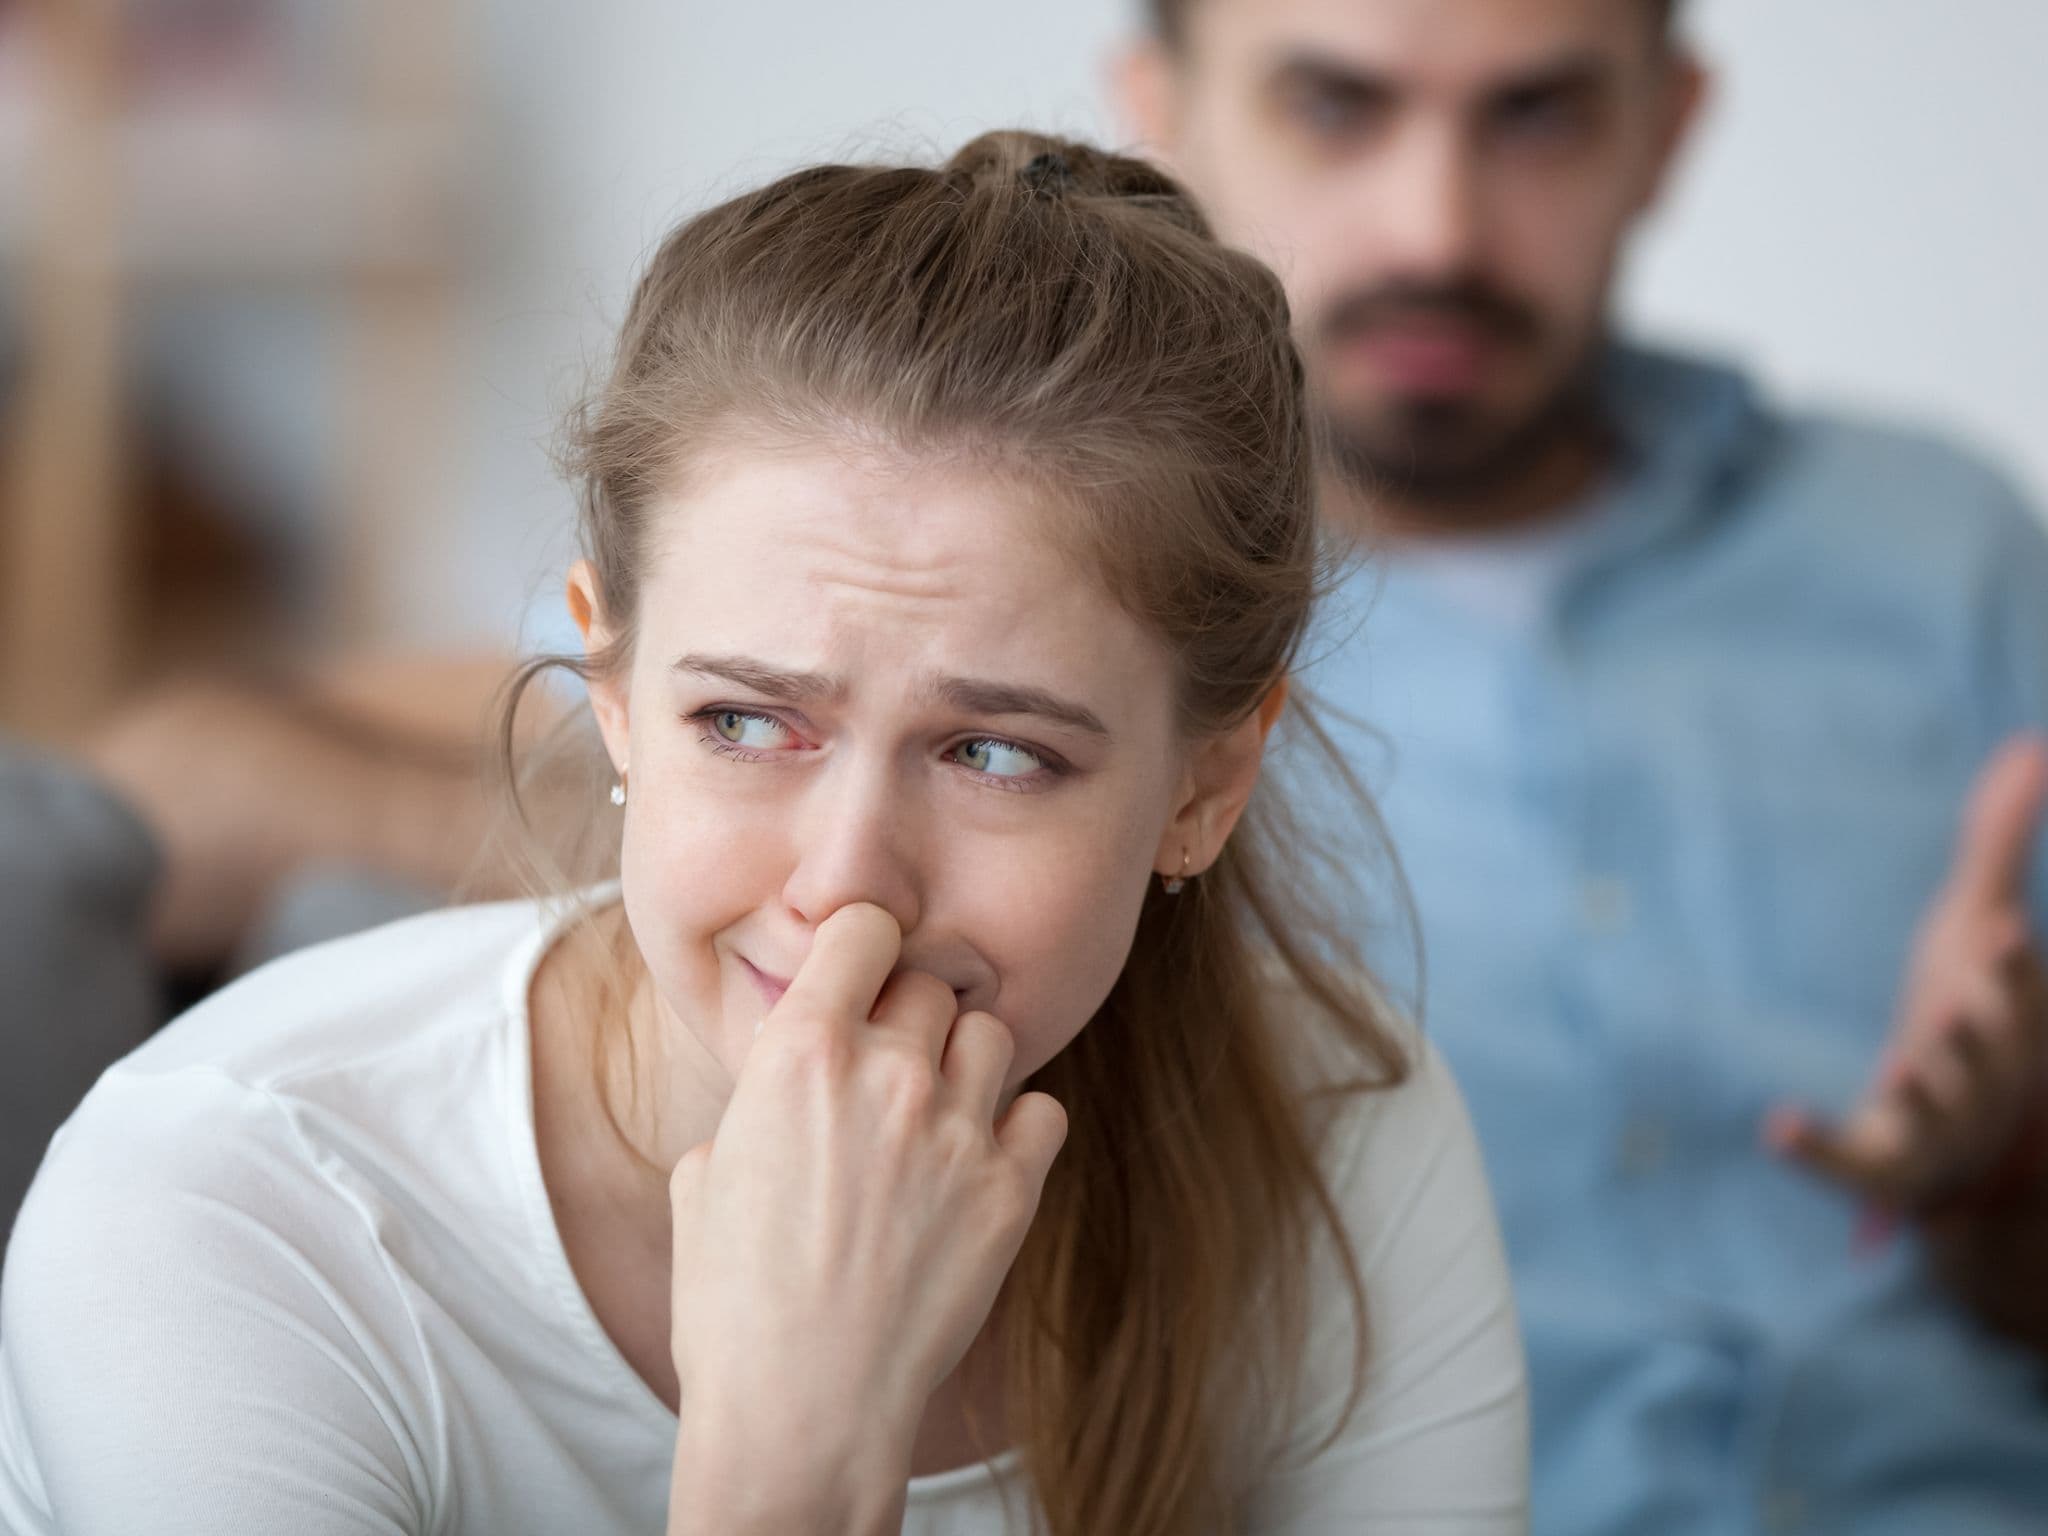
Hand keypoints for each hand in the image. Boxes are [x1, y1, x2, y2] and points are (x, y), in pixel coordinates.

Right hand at [665, 903, 1066, 1525]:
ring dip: (965, 1062)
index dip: (863, 941)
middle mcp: (887, 1073)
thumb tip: (776, 1094)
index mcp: (800, 1053)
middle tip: (889, 1066)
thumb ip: (753, 1107)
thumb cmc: (732, 1304)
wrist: (803, 1409)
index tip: (861, 967)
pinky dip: (1018, 1128)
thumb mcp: (701, 1179)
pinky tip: (982, 1161)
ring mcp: (957, 1130)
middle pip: (930, 985)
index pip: (863, 926)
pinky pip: (1043, 1113)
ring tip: (936, 1113)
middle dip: (909, 1015)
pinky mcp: (1010, 1191)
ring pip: (991, 1036)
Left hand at [1766, 734, 2047, 1214]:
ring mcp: (1931, 1125)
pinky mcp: (1879, 1165)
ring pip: (1930, 1111)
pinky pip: (1844, 1161)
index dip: (2013, 970)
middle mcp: (1978, 1074)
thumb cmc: (1977, 1016)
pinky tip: (1777, 1127)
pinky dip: (1812, 1147)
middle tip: (1961, 1007)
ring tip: (1901, 1068)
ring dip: (1920, 1088)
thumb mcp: (1980, 928)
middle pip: (1982, 1055)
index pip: (2016, 992)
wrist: (1973, 1149)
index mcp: (2005, 1019)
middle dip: (1977, 1034)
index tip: (2002, 932)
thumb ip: (1999, 843)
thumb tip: (2028, 746)